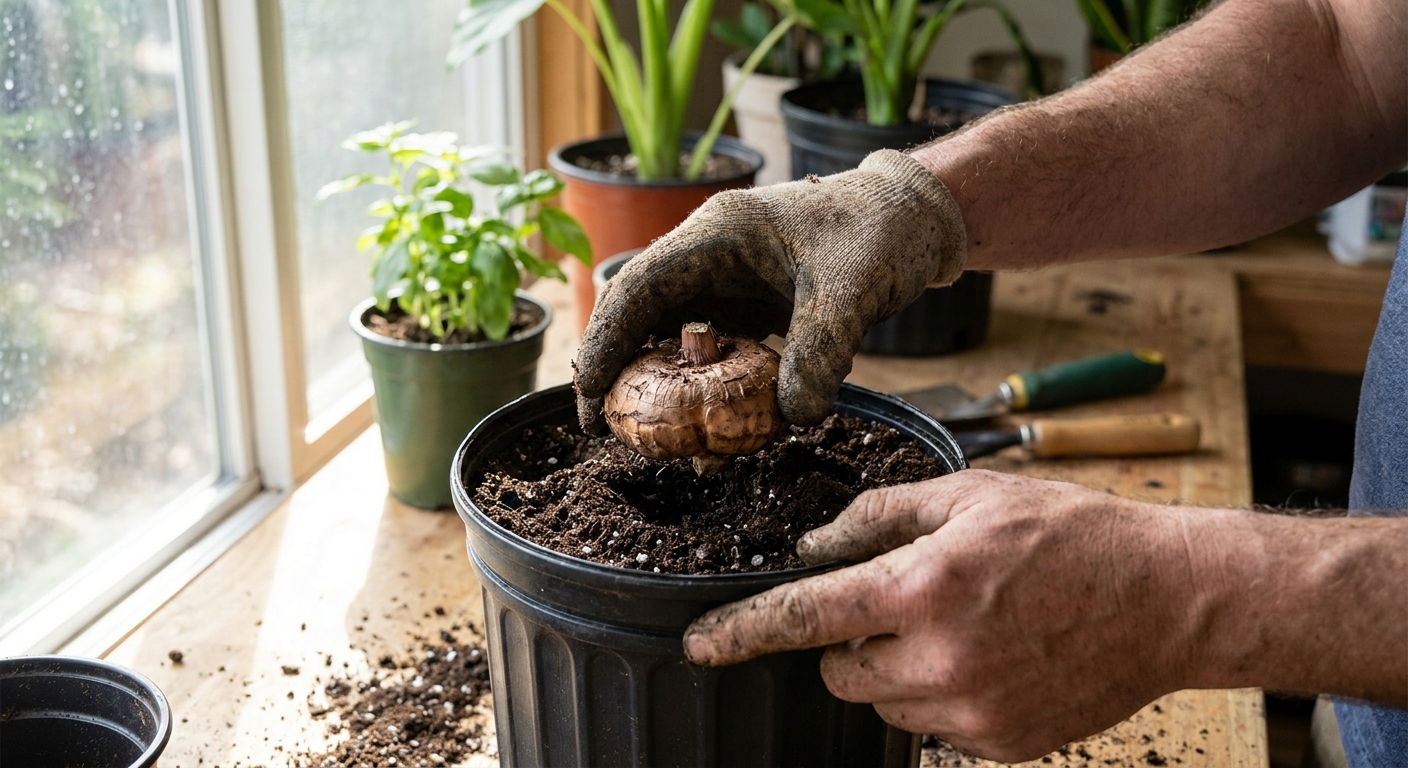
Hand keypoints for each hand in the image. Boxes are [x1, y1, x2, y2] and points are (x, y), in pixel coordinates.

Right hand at [573, 149, 966, 432]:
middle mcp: (710, 254)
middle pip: (641, 311)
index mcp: (718, 234)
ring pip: (671, 331)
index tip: (590, 393)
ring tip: (645, 433)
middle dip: (616, 367)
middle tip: (602, 427)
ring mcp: (728, 278)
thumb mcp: (853, 292)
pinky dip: (701, 383)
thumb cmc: (882, 232)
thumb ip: (819, 352)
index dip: (607, 340)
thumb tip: (793, 419)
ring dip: (656, 379)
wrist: (917, 218)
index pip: (640, 287)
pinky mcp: (751, 302)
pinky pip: (712, 346)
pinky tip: (702, 421)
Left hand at [681, 469, 1203, 762]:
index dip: (741, 633)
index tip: (699, 647)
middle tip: (904, 602)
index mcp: (924, 588)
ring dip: (895, 669)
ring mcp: (972, 712)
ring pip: (882, 703)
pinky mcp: (1001, 746)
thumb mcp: (968, 496)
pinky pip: (933, 728)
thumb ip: (877, 519)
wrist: (1167, 599)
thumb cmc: (1069, 535)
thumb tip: (814, 549)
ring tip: (962, 625)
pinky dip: (941, 696)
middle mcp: (940, 661)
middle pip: (837, 671)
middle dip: (848, 640)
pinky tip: (991, 657)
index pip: (805, 618)